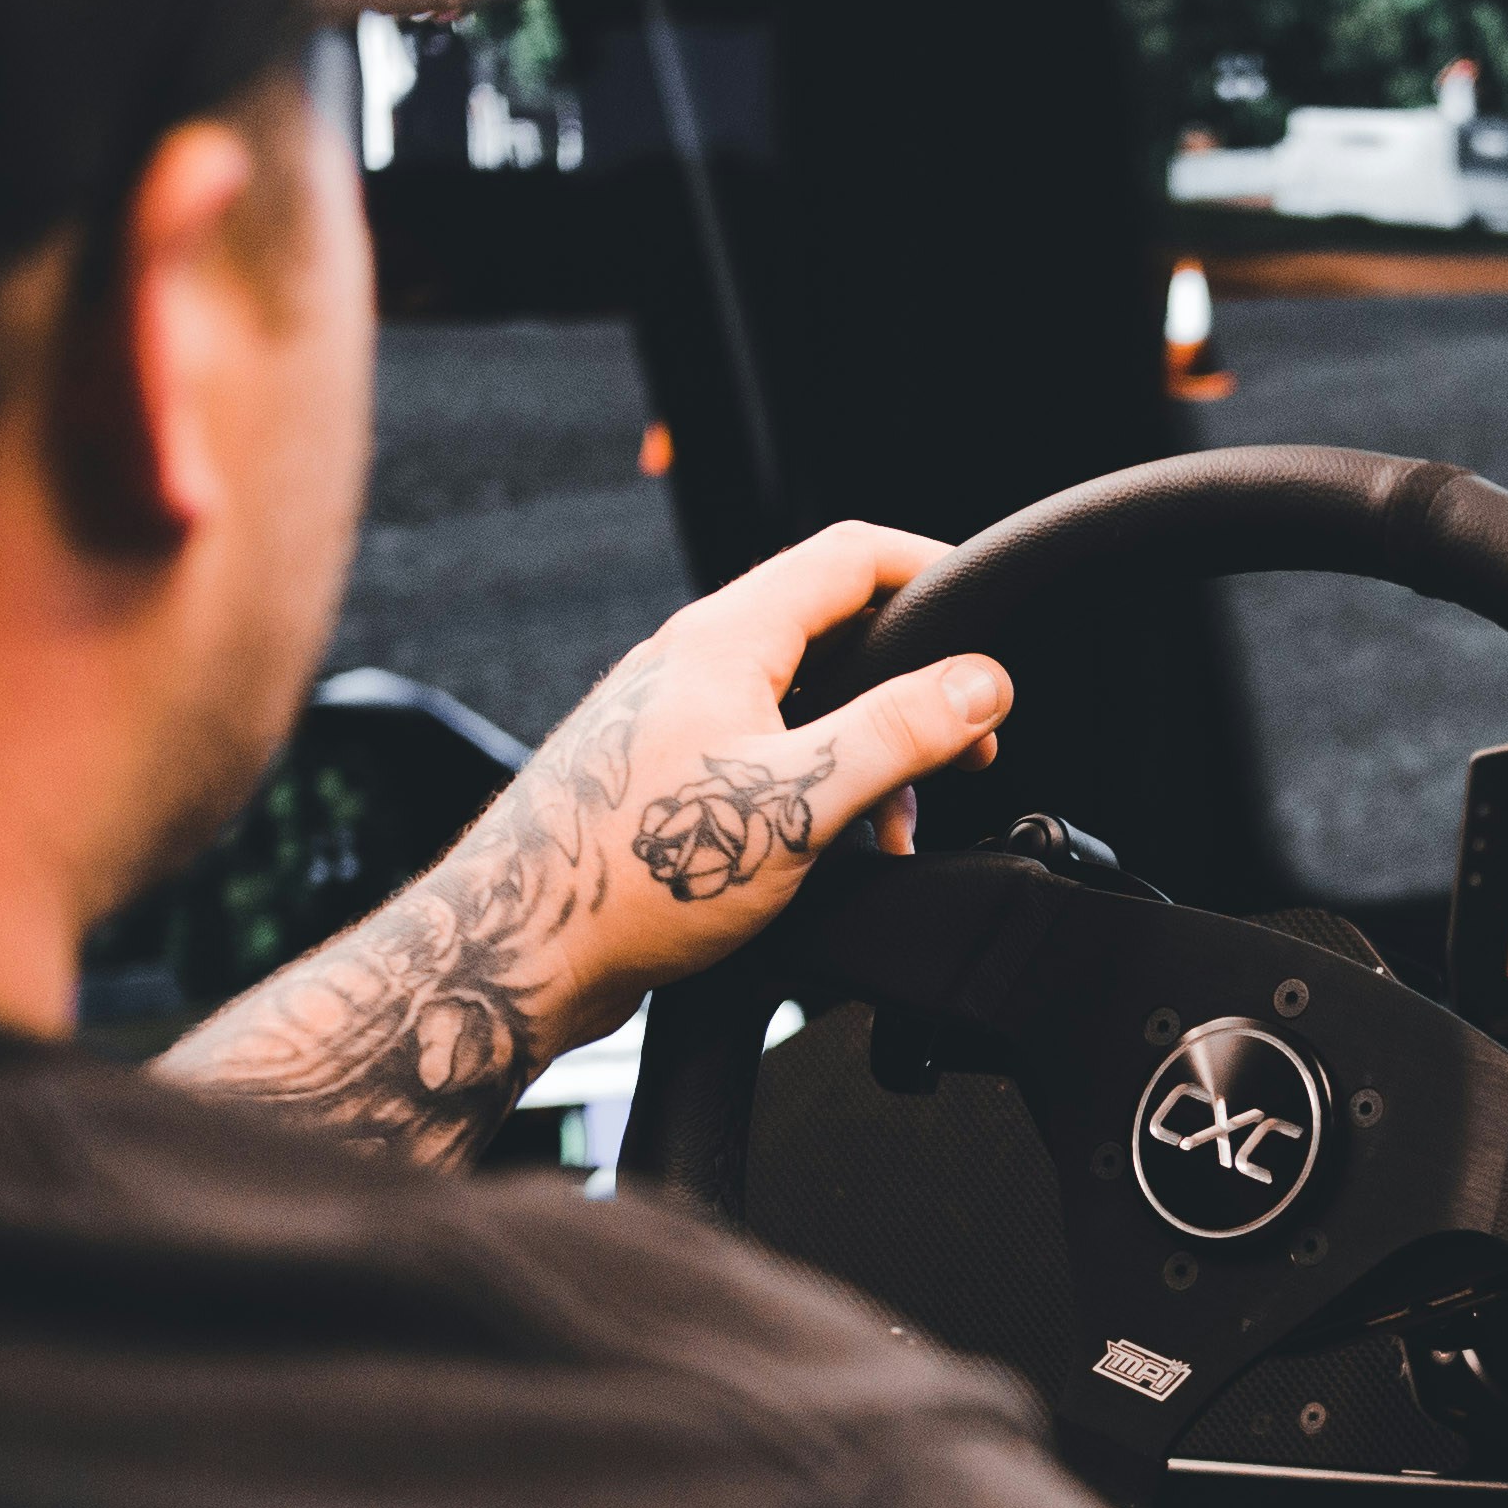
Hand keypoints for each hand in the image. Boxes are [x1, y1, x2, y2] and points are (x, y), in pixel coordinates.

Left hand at [158, 523, 1004, 1165]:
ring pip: (802, 705)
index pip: (851, 556)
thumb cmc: (632, 873)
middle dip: (911, 687)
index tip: (989, 615)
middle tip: (966, 749)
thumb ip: (899, 732)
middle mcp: (694, 663)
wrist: (518, 951)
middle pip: (833, 633)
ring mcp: (673, 718)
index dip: (932, 569)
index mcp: (725, 638)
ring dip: (867, 755)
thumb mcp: (796, 801)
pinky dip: (817, 790)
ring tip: (898, 827)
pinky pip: (764, 756)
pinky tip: (833, 856)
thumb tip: (982, 682)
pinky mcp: (662, 777)